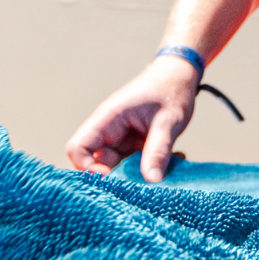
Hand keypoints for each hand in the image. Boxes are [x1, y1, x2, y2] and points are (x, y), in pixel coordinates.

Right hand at [65, 55, 201, 180]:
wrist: (180, 77)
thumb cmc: (170, 91)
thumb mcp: (168, 121)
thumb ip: (158, 150)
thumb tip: (151, 181)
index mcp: (108, 120)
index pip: (78, 148)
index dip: (88, 168)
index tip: (113, 178)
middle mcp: (109, 132)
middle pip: (97, 164)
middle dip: (119, 178)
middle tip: (146, 182)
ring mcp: (121, 140)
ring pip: (119, 169)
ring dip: (140, 176)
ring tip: (167, 168)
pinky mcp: (134, 146)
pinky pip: (135, 166)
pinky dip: (152, 169)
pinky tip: (175, 160)